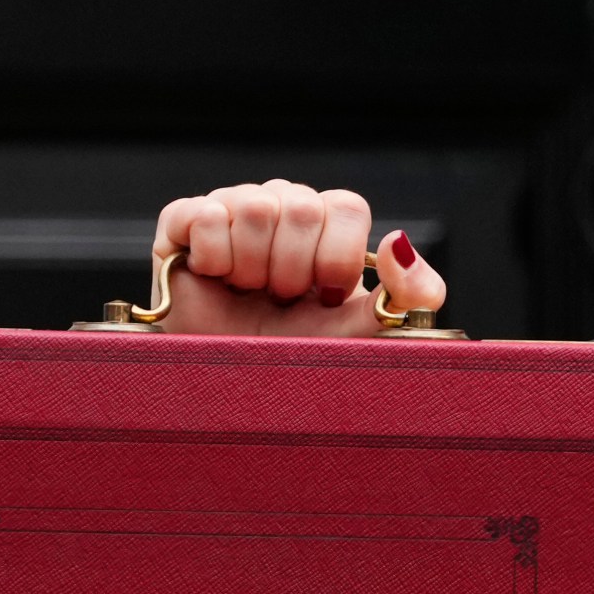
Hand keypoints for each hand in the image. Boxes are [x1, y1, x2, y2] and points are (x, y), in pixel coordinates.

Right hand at [150, 181, 446, 337]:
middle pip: (301, 207)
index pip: (346, 206)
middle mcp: (282, 206)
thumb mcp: (367, 331)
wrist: (232, 387)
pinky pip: (204, 215)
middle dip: (293, 271)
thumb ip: (411, 292)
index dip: (336, 258)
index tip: (323, 296)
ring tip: (248, 293)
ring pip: (254, 208)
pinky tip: (215, 280)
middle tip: (281, 300)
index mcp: (328, 223)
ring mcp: (232, 208)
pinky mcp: (182, 222)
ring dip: (253, 268)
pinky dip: (213, 259)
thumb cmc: (298, 355)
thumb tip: (400, 241)